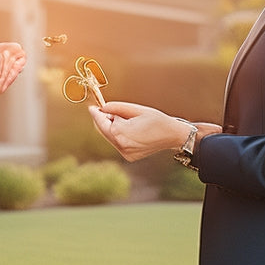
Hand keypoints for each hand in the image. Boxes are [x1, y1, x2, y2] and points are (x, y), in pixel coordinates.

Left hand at [0, 32, 25, 121]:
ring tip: (18, 64)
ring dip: (12, 71)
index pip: (3, 51)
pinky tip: (9, 76)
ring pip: (6, 76)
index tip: (17, 47)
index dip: (11, 49)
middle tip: (19, 55)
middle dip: (15, 60)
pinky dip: (5, 82)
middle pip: (8, 64)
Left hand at [89, 102, 220, 161]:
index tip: (92, 107)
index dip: (96, 114)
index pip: (101, 122)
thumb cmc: (156, 119)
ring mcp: (125, 153)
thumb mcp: (136, 109)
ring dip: (112, 128)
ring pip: (110, 137)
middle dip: (104, 120)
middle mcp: (121, 145)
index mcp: (121, 133)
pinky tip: (131, 129)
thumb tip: (103, 107)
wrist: (172, 135)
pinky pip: (118, 143)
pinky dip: (119, 135)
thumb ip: (117, 107)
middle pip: (103, 130)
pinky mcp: (129, 157)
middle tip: (109, 110)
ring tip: (126, 120)